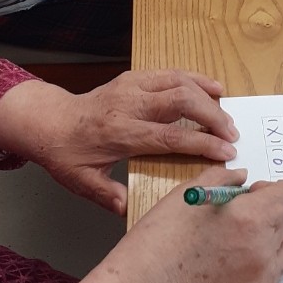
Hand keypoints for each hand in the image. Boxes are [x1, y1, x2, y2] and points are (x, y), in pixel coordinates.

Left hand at [0, 70, 239, 213]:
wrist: (50, 122)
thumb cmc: (68, 155)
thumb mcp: (81, 182)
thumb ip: (106, 195)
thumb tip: (128, 210)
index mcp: (119, 133)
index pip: (168, 137)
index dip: (200, 144)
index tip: (226, 153)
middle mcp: (128, 105)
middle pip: (180, 102)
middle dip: (212, 116)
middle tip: (232, 135)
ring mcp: (132, 86)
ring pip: (178, 81)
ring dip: (207, 96)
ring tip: (227, 113)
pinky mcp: (134, 77)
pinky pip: (170, 72)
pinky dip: (195, 77)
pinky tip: (212, 87)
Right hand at [112, 167, 282, 282]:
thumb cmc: (160, 239)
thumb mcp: (188, 193)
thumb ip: (223, 178)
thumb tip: (243, 178)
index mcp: (249, 217)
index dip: (276, 190)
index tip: (255, 194)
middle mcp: (263, 250)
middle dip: (267, 213)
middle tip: (235, 217)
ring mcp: (261, 280)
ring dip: (269, 240)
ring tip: (235, 242)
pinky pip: (273, 275)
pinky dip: (260, 265)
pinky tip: (229, 264)